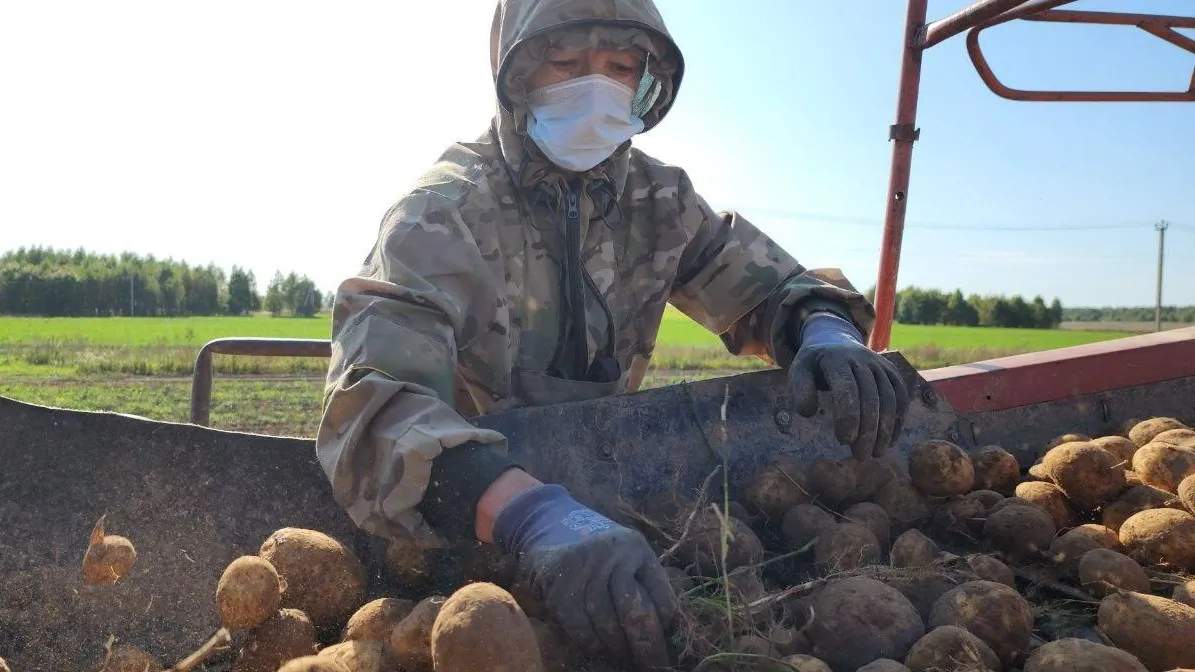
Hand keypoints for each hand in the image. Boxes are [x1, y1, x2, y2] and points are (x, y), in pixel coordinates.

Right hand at [492, 483, 676, 669]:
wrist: (544, 525)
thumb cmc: (594, 550)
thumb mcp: (624, 554)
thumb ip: (643, 581)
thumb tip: (666, 630)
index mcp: (636, 547)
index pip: (662, 598)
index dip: (667, 628)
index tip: (668, 646)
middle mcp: (613, 554)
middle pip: (636, 612)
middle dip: (647, 647)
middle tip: (654, 665)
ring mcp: (584, 570)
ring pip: (607, 625)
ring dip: (617, 649)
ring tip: (624, 657)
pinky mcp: (559, 588)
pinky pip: (581, 629)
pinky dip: (593, 645)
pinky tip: (599, 649)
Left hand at [789, 312, 910, 458]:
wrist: (835, 340)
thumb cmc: (815, 365)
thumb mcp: (799, 371)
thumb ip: (800, 389)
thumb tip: (808, 412)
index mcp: (836, 359)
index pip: (846, 388)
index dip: (848, 416)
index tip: (843, 441)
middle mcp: (862, 359)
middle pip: (871, 397)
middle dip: (867, 430)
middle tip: (860, 456)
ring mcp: (880, 365)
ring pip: (889, 399)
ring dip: (885, 429)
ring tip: (876, 454)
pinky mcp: (892, 372)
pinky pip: (900, 397)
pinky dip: (897, 421)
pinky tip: (889, 441)